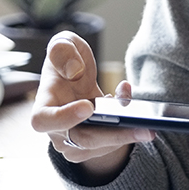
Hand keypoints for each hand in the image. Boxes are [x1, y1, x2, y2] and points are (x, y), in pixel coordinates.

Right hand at [31, 31, 152, 181]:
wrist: (76, 75)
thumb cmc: (67, 60)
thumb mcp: (63, 44)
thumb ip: (62, 51)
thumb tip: (74, 71)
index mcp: (43, 106)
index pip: (43, 120)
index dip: (64, 117)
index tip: (88, 106)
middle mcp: (55, 130)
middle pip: (83, 140)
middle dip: (114, 135)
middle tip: (143, 127)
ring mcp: (73, 142)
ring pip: (102, 146)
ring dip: (126, 132)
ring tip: (145, 116)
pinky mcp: (93, 146)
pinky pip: (112, 143)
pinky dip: (127, 129)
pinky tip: (134, 110)